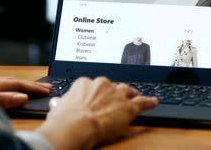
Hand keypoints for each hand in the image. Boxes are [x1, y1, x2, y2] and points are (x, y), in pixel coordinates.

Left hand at [0, 75, 50, 109]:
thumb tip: (22, 97)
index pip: (15, 84)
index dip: (32, 88)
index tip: (46, 91)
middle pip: (12, 80)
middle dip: (30, 84)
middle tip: (47, 87)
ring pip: (4, 81)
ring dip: (20, 84)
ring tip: (32, 87)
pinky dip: (8, 85)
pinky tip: (8, 89)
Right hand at [37, 76, 157, 149]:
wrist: (76, 126)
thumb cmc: (64, 120)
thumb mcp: (58, 108)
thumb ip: (61, 104)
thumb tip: (57, 104)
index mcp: (84, 83)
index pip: (93, 85)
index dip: (96, 93)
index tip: (96, 98)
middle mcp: (102, 84)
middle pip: (111, 86)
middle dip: (113, 92)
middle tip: (113, 100)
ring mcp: (117, 94)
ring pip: (128, 91)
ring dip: (131, 94)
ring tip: (135, 95)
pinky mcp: (129, 107)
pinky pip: (142, 102)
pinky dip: (149, 102)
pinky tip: (153, 101)